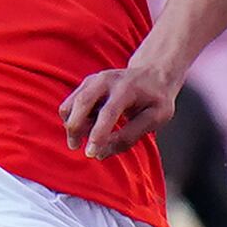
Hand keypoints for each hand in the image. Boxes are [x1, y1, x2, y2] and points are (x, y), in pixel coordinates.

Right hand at [60, 62, 180, 161]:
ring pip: (71, 103)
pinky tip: (87, 126)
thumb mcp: (156, 118)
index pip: (108, 112)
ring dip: (71, 125)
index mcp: (127, 88)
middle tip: (75, 147)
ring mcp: (94, 80)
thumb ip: (130, 134)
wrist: (153, 73)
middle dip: (74, 128)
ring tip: (83, 137)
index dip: (98, 135)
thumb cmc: (156, 99)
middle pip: (82, 102)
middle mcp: (107, 80)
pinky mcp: (86, 84)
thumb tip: (102, 151)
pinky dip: (72, 119)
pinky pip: (70, 104)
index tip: (91, 154)